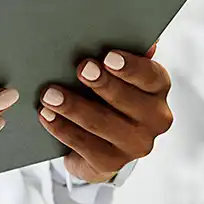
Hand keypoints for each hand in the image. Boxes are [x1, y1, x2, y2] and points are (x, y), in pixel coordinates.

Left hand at [36, 43, 173, 183]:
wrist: (101, 137)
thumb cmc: (108, 91)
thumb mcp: (117, 70)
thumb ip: (123, 50)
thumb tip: (144, 39)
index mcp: (157, 89)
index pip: (151, 76)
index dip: (131, 67)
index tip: (108, 57)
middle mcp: (154, 119)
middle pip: (127, 100)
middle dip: (103, 84)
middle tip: (81, 68)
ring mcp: (134, 145)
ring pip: (102, 124)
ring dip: (73, 107)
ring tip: (49, 94)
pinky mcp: (111, 163)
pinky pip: (84, 146)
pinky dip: (62, 128)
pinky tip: (46, 115)